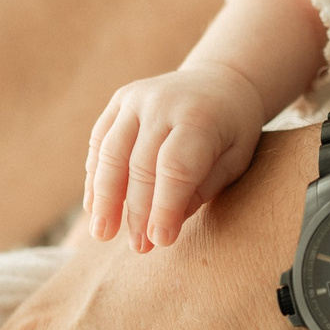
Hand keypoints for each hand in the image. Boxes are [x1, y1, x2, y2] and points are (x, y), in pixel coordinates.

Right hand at [83, 64, 268, 251]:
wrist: (220, 82)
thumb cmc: (232, 131)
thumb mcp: (235, 160)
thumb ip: (203, 188)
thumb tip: (166, 224)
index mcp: (200, 117)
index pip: (176, 168)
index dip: (165, 207)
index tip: (161, 241)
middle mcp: (164, 103)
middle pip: (141, 165)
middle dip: (137, 211)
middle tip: (139, 247)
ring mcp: (137, 98)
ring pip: (111, 153)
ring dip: (104, 198)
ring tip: (103, 234)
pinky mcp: (120, 101)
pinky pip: (100, 141)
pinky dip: (95, 176)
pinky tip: (95, 206)